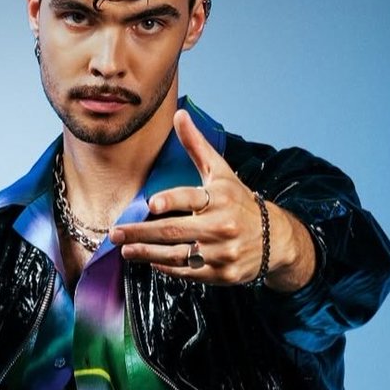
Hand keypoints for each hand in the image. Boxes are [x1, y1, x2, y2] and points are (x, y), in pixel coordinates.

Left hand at [110, 109, 315, 290]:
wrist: (274, 239)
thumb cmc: (239, 202)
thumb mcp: (221, 172)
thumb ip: (197, 147)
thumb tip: (179, 115)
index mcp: (221, 198)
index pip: (192, 198)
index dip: (171, 201)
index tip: (150, 204)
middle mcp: (222, 226)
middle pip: (175, 231)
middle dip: (141, 233)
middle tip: (115, 233)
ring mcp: (222, 252)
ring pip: (178, 255)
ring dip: (147, 253)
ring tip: (125, 250)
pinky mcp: (221, 274)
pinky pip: (188, 273)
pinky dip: (167, 268)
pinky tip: (150, 261)